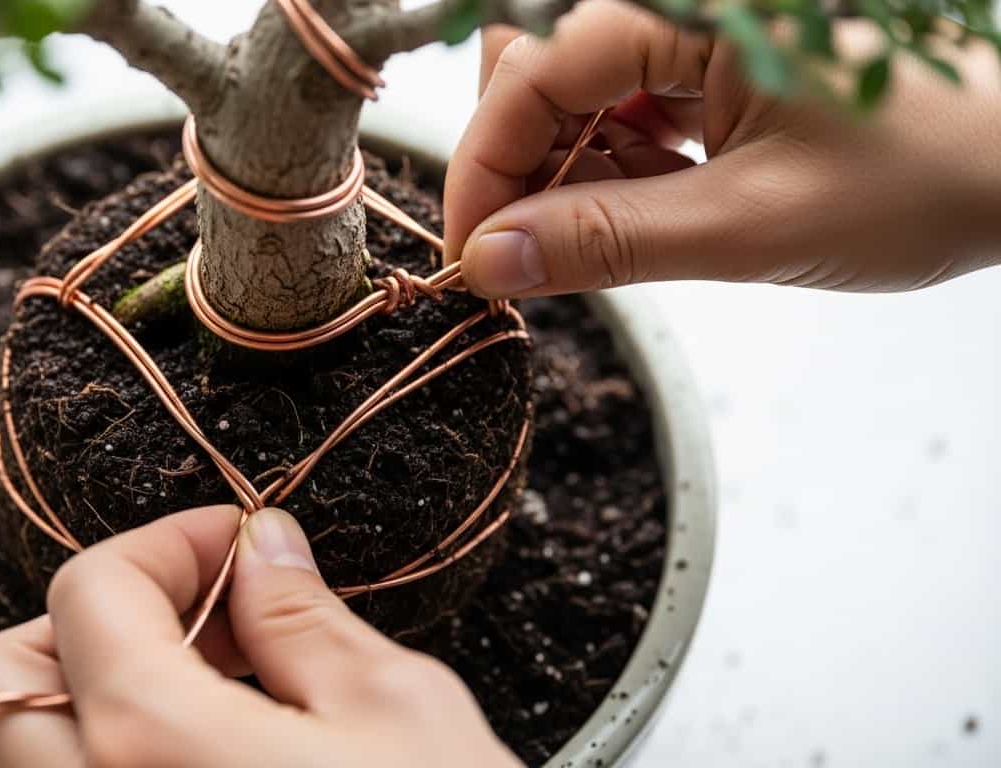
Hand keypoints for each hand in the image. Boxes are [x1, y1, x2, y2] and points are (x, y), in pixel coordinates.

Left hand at [0, 505, 518, 767]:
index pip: (87, 590)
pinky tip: (212, 762)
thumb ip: (303, 617)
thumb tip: (265, 551)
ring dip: (95, 698)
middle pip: (2, 677)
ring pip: (24, 759)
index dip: (168, 543)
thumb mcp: (399, 712)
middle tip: (198, 614)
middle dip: (91, 621)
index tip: (236, 546)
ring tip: (217, 692)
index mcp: (154, 745)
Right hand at [444, 0, 1000, 298]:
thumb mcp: (749, 224)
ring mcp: (707, 38)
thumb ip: (607, 242)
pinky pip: (635, 117)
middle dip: (525, 169)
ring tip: (606, 243)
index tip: (470, 252)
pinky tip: (650, 217)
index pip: (536, 72)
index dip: (485, 165)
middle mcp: (690, 9)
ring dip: (573, 180)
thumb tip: (492, 259)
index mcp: (694, 8)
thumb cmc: (928, 177)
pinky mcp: (723, 73)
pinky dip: (621, 176)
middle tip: (531, 257)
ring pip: (586, 103)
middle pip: (546, 76)